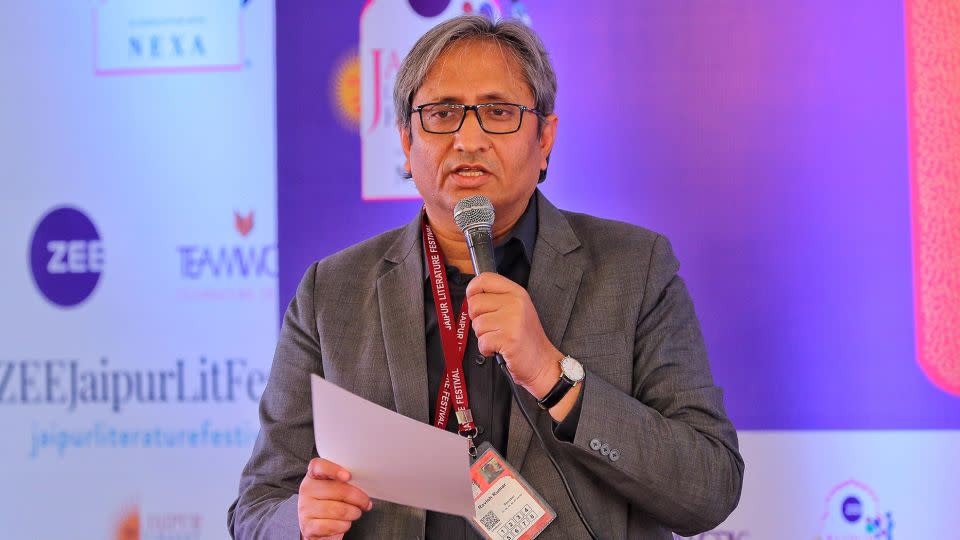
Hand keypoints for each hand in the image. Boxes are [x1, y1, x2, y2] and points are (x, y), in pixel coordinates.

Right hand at [298, 458, 372, 539]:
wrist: (318, 527)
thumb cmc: (331, 503)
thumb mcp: (336, 488)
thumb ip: (345, 481)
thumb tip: (364, 484)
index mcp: (313, 476)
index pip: (318, 466)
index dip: (333, 470)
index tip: (348, 476)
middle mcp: (307, 490)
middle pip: (338, 490)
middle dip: (358, 498)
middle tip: (365, 502)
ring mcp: (305, 509)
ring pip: (339, 510)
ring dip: (354, 513)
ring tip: (355, 513)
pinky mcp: (308, 527)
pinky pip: (333, 525)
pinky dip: (344, 526)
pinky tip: (344, 523)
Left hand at [466, 272, 562, 397]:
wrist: (542, 362)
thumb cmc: (526, 338)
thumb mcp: (517, 309)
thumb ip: (497, 299)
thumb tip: (472, 296)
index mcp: (517, 292)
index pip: (485, 279)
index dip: (472, 289)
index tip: (472, 299)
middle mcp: (515, 303)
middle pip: (475, 303)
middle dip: (478, 319)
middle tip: (493, 327)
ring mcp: (512, 320)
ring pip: (477, 324)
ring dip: (483, 336)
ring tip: (499, 339)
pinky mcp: (508, 338)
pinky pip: (482, 341)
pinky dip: (486, 349)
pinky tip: (499, 348)